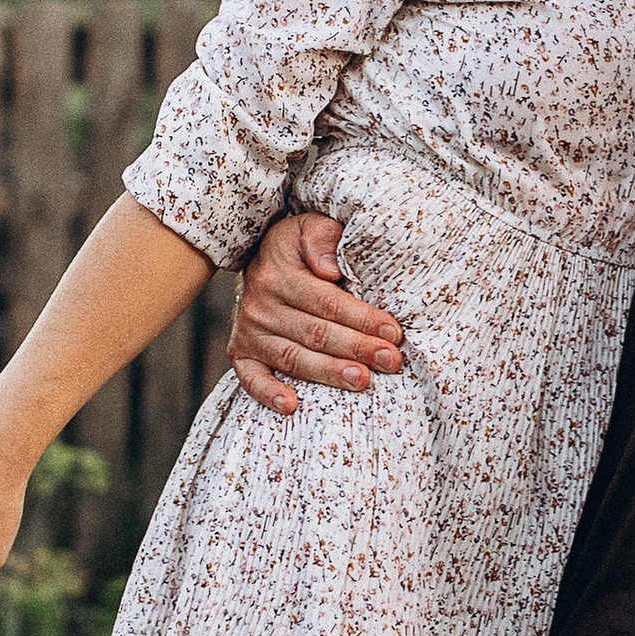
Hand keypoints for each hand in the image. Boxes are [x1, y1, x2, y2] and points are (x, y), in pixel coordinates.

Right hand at [229, 212, 406, 417]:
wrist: (259, 259)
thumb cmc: (298, 247)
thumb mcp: (310, 228)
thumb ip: (323, 239)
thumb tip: (330, 269)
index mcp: (278, 275)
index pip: (327, 303)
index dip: (361, 319)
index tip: (393, 332)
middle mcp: (259, 305)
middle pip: (315, 334)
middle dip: (357, 349)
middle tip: (390, 361)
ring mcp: (249, 332)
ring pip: (293, 359)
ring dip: (329, 373)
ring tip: (362, 381)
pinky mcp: (241, 353)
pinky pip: (251, 379)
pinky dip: (269, 395)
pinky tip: (292, 407)